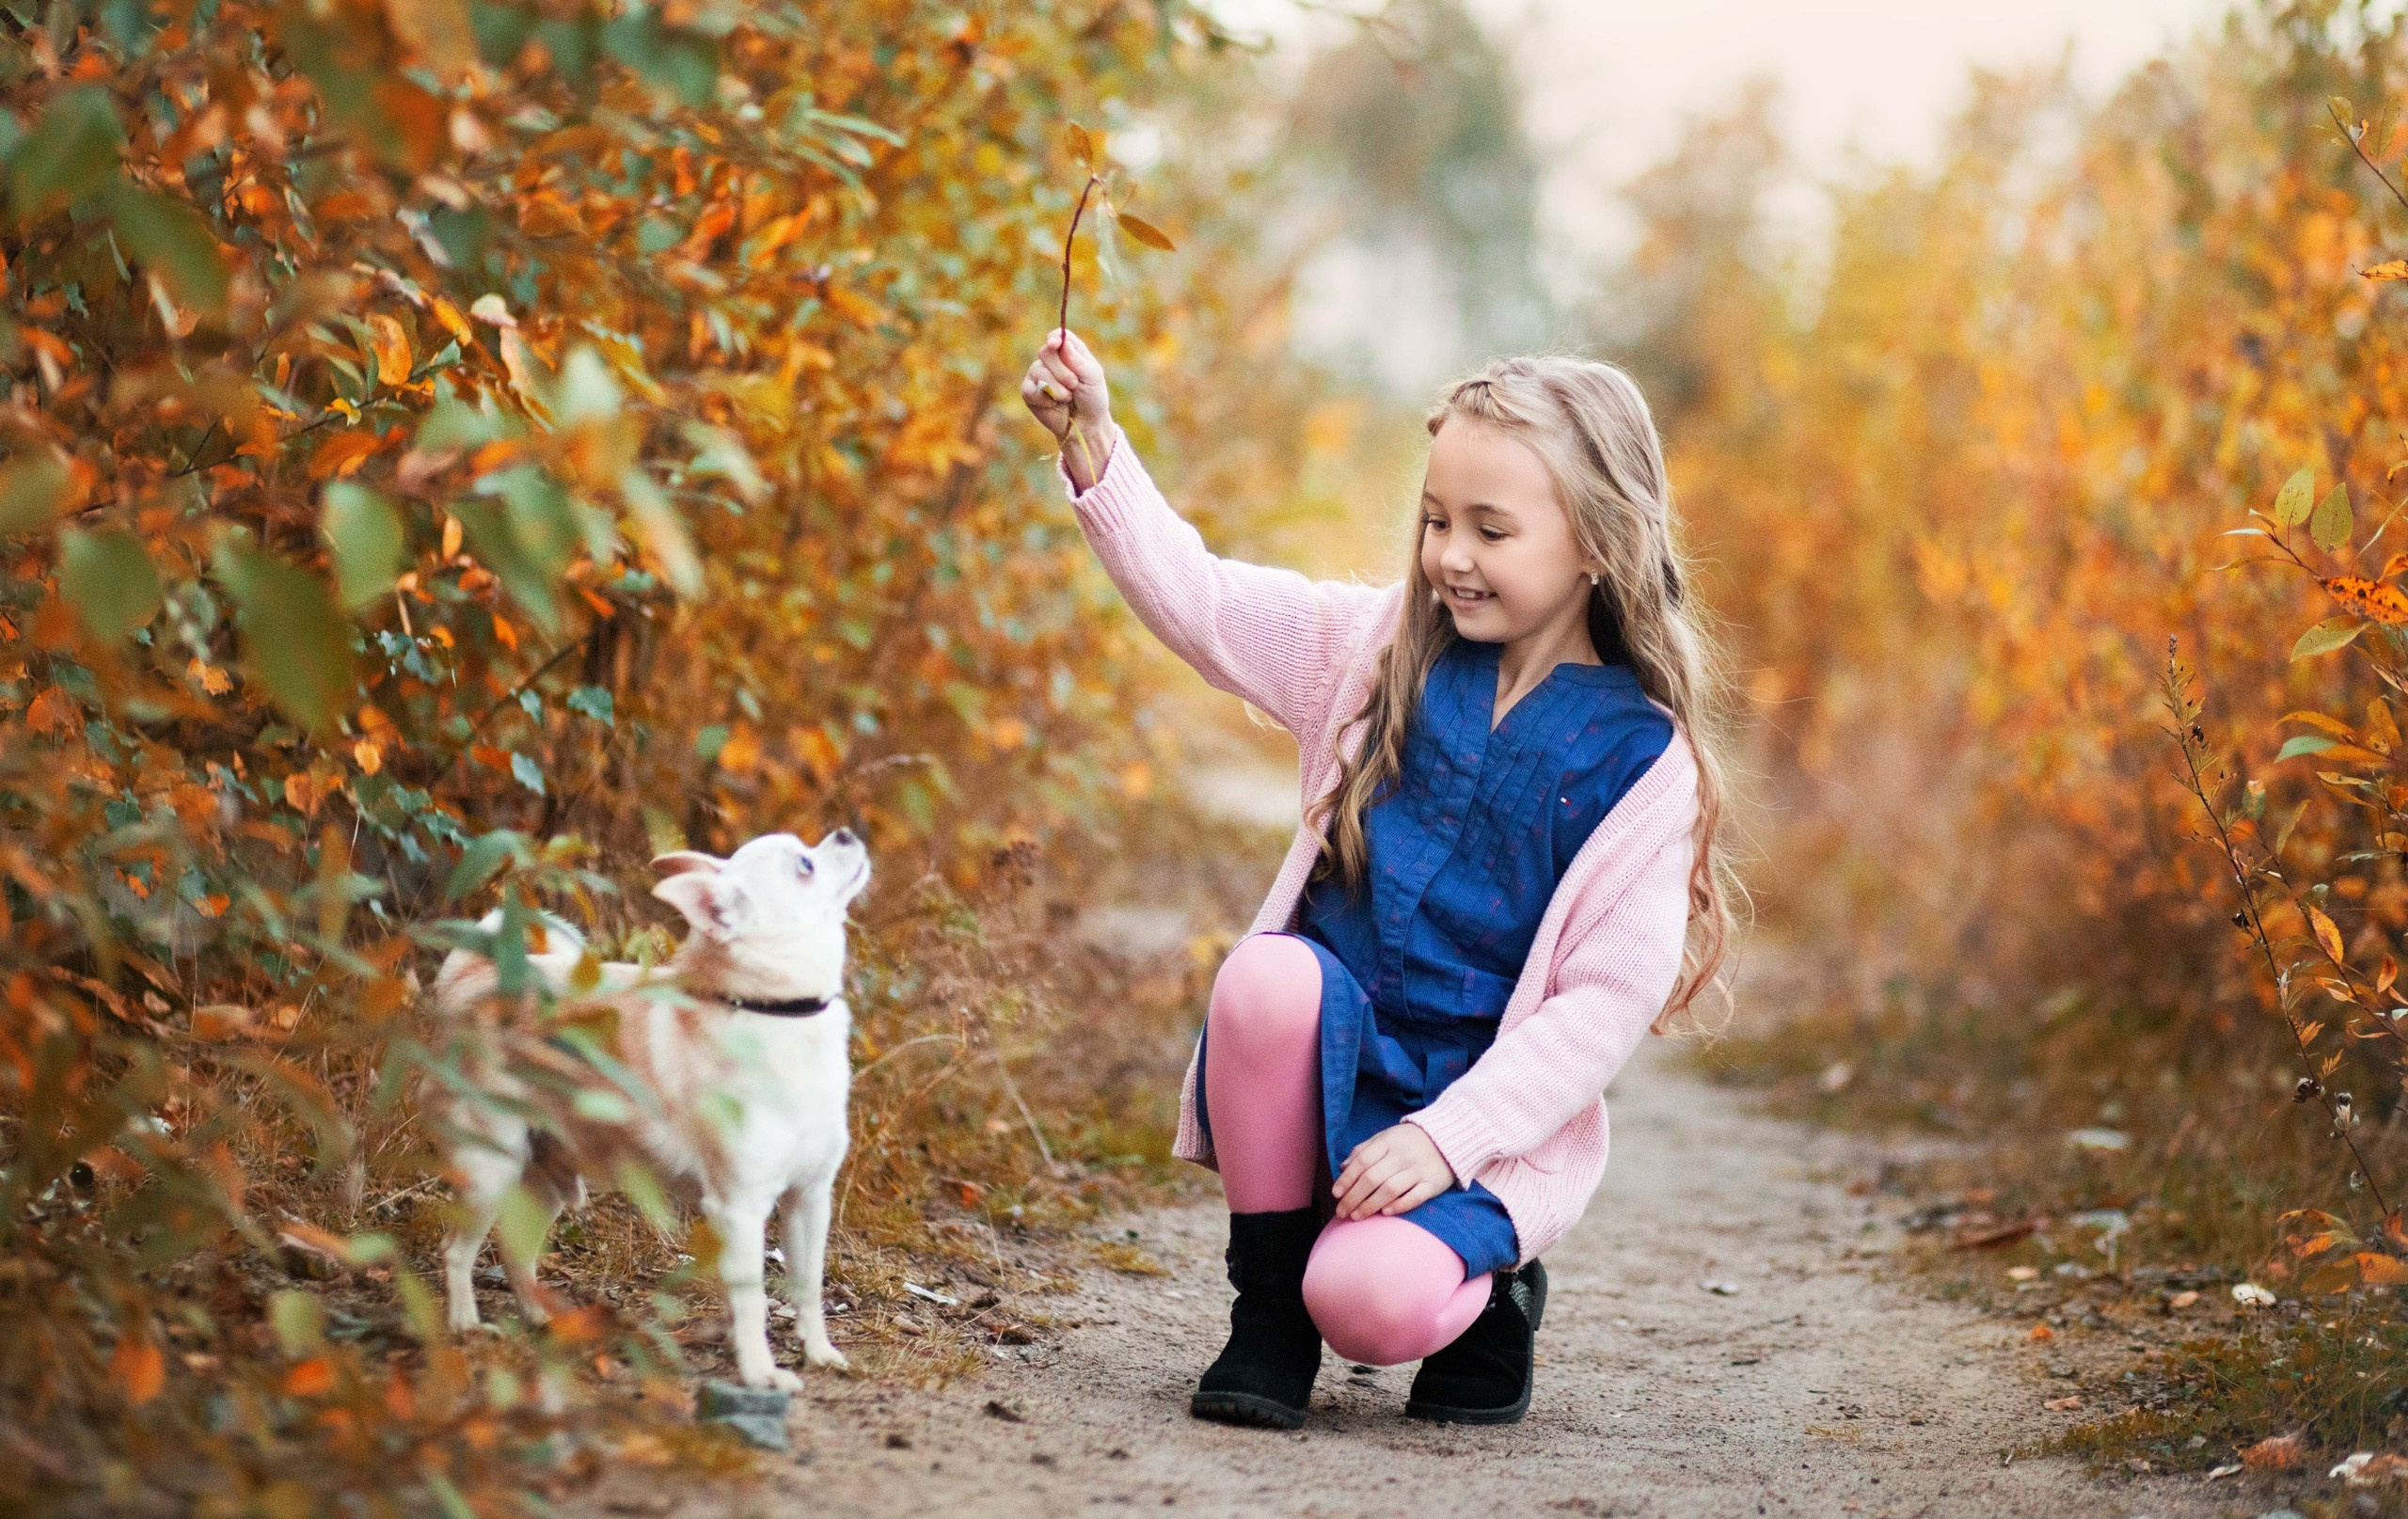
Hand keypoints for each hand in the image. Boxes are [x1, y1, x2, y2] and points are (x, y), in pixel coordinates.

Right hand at [1020, 327, 1115, 487]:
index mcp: (1069, 352)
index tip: (1055, 344)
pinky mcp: (1029, 391)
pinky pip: (1031, 388)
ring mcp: (1038, 375)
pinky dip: (1045, 398)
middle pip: (1046, 352)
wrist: (1085, 425)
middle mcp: (1052, 361)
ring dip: (1056, 387)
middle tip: (1074, 384)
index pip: (1058, 336)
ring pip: (1039, 371)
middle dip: (1061, 371)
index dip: (1055, 338)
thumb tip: (1061, 343)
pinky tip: (1054, 404)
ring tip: (1067, 398)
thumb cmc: (1092, 399)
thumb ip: (1078, 360)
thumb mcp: (1092, 377)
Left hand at [1331, 1122, 1456, 1220]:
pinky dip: (1399, 1206)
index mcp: (1388, 1142)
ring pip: (1390, 1190)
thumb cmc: (1411, 1140)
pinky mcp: (1433, 1184)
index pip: (1362, 1161)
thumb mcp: (1386, 1137)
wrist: (1450, 1138)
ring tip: (1357, 1216)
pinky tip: (1385, 1213)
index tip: (1336, 1193)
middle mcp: (1402, 1156)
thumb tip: (1343, 1167)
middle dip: (1353, 1197)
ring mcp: (1419, 1170)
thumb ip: (1364, 1150)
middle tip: (1341, 1212)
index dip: (1347, 1179)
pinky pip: (1415, 1197)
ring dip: (1370, 1205)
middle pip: (1373, 1178)